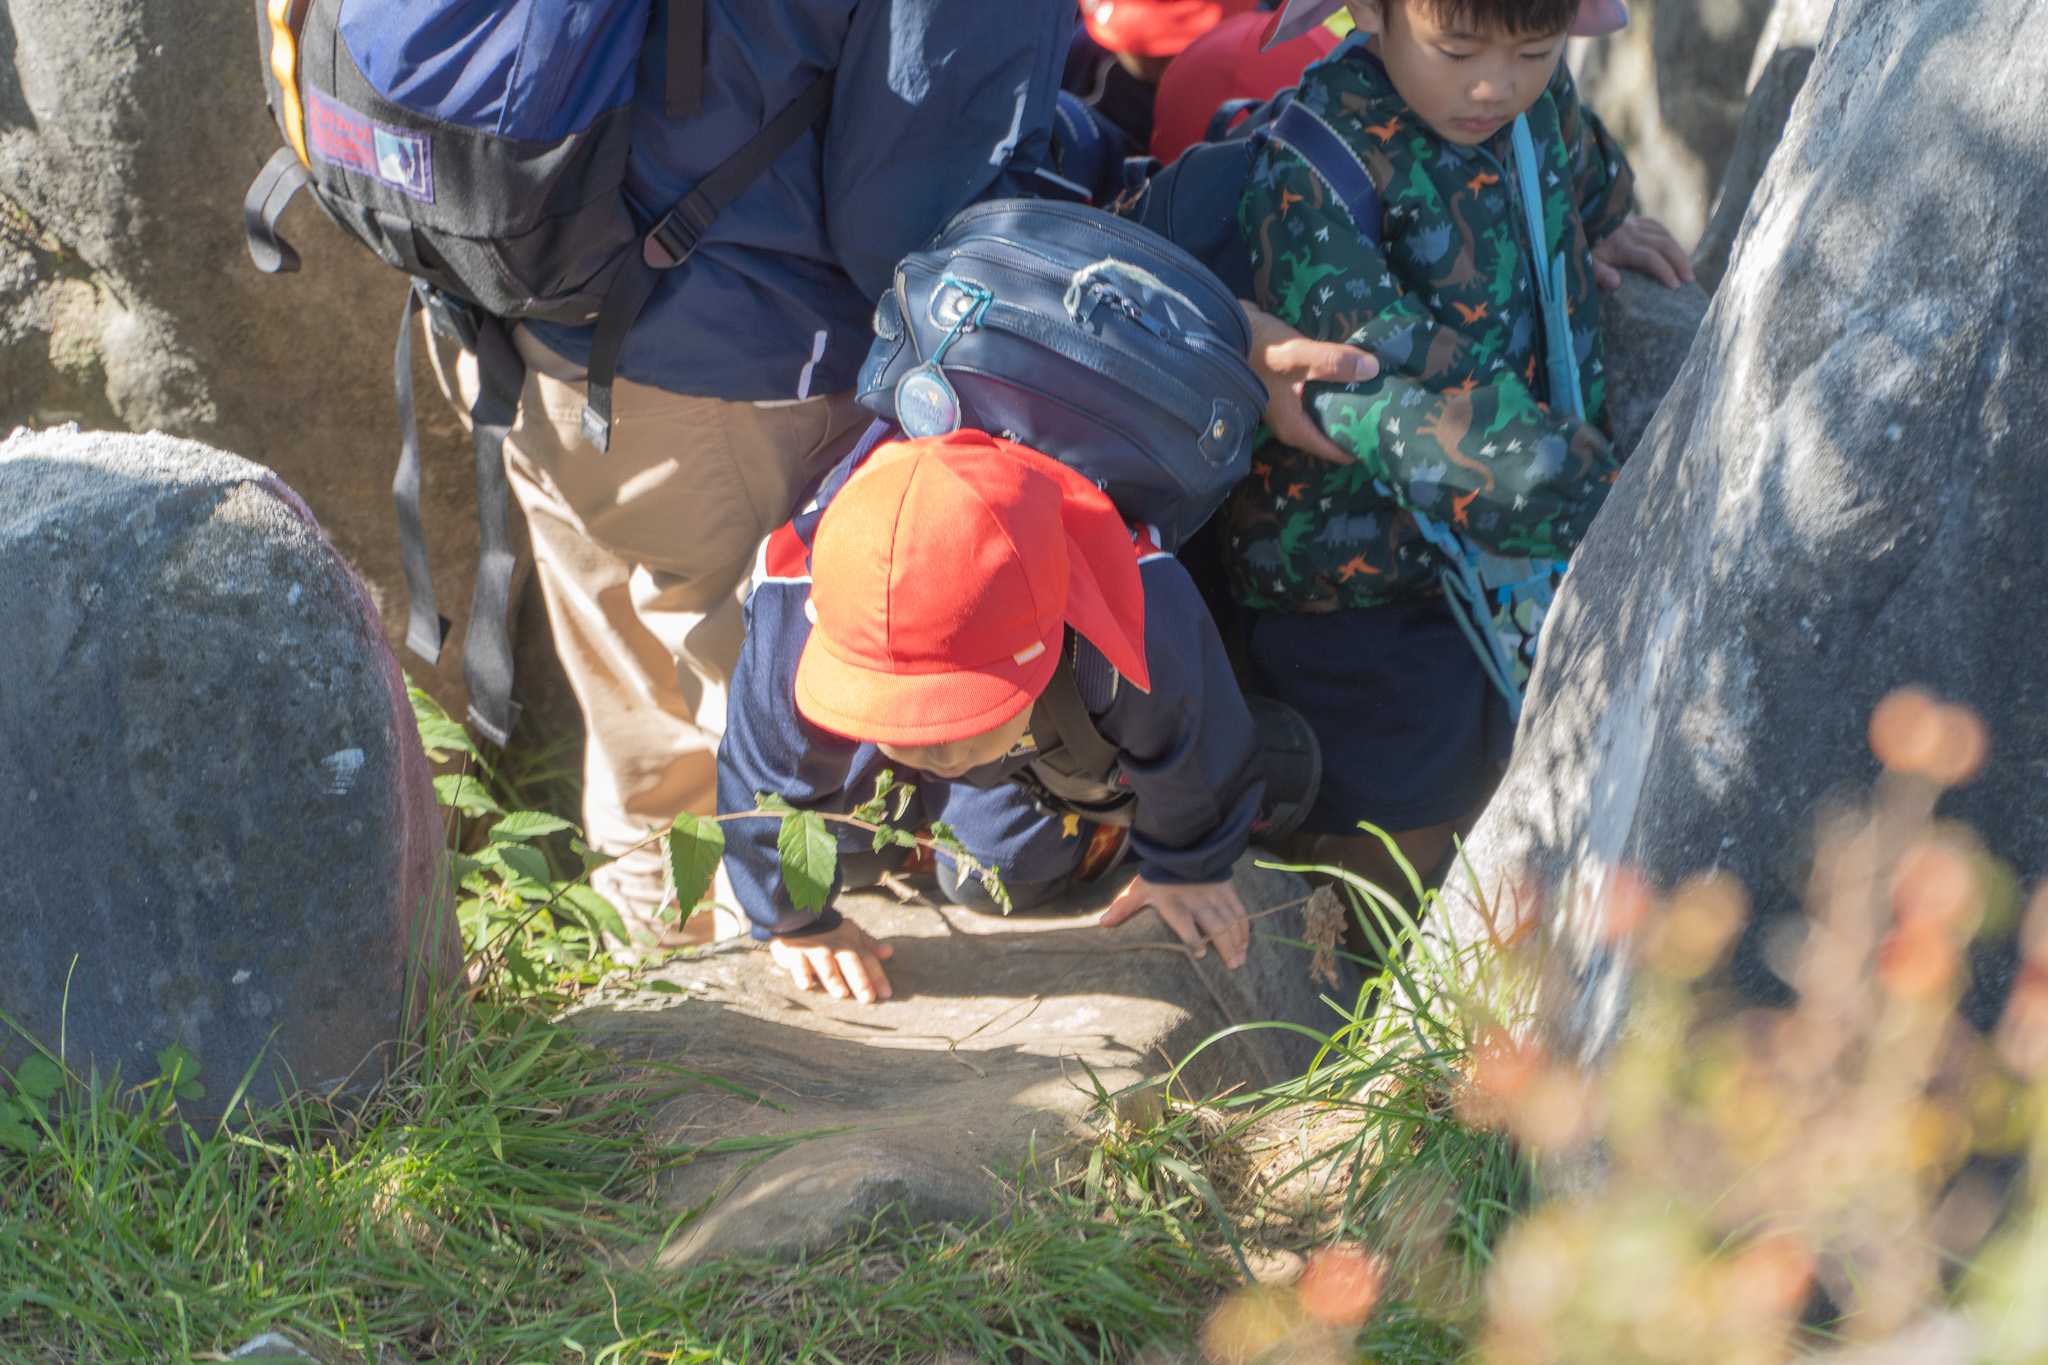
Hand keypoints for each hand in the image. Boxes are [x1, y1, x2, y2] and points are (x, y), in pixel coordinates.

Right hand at [768, 918, 894, 1003]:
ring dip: (833, 978)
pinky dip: (801, 973)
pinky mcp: (794, 952)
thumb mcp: (851, 933)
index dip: (877, 976)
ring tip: (841, 994)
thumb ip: (869, 944)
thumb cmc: (828, 931)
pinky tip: (806, 985)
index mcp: (850, 944)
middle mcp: (835, 947)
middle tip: (868, 999)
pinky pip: (798, 963)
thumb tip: (889, 952)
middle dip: (860, 980)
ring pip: (825, 964)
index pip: (867, 960)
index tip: (886, 994)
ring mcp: (814, 949)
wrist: (796, 915)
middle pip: (850, 962)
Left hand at [1099, 875, 1251, 968]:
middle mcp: (1196, 900)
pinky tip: (1246, 941)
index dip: (1192, 937)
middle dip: (1224, 946)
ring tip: (1241, 959)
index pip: (1183, 921)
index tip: (1199, 954)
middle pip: (1213, 924)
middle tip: (1233, 966)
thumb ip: (1124, 906)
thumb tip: (1103, 923)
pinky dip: (1243, 926)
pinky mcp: (1225, 889)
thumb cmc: (1158, 874)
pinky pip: (1238, 909)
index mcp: (1174, 902)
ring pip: (1228, 919)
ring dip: (1236, 940)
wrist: (1180, 844)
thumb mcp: (1140, 888)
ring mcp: (1213, 894)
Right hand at [1241, 301, 1378, 465]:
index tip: (1389, 432)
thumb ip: (1334, 362)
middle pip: (1333, 432)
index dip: (1363, 443)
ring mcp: (1289, 406)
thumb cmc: (1257, 349)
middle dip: (1359, 421)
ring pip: (1327, 412)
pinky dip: (1336, 387)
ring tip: (1379, 389)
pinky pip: (1319, 395)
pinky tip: (1354, 372)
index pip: (1337, 450)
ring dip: (1348, 401)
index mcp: (1295, 428)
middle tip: (1391, 407)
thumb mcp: (1298, 355)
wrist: (1224, 327)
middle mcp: (1292, 423)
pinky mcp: (1289, 388)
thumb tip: (1373, 369)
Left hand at [1590, 214, 1694, 290]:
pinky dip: (1668, 237)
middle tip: (1690, 279)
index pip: (1649, 258)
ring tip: (1686, 268)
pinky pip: (1657, 226)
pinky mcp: (1633, 219)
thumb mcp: (1584, 260)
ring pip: (1664, 235)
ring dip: (1678, 251)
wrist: (1576, 212)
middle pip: (1664, 245)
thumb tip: (1616, 284)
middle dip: (1679, 262)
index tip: (1675, 286)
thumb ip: (1598, 272)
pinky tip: (1673, 247)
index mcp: (1622, 245)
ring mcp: (1634, 224)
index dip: (1664, 271)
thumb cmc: (1580, 242)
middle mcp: (1633, 233)